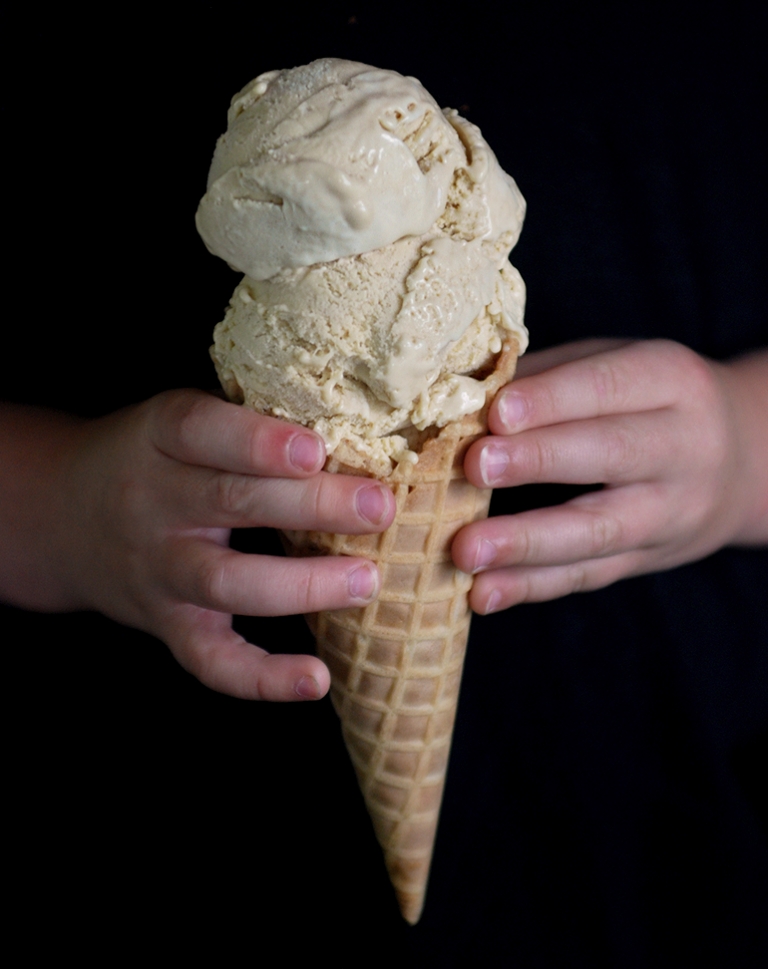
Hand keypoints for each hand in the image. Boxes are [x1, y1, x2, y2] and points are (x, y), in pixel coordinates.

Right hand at [1, 392, 394, 699]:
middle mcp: (152, 501)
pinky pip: (210, 659)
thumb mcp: (178, 420)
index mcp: (158, 436)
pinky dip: (262, 677)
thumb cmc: (152, 458)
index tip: (317, 448)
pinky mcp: (167, 622)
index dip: (257, 441)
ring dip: (303, 584)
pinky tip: (315, 680)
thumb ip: (245, 423)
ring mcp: (158, 568)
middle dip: (313, 506)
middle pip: (231, 501)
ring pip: (226, 581)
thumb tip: (358, 428)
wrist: (63, 516)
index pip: (200, 430)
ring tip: (367, 580)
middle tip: (379, 508)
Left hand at [452, 340, 767, 612]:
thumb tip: (459, 396)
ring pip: (597, 531)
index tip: (496, 412)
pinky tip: (482, 592)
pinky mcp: (645, 559)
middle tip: (476, 466)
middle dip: (540, 461)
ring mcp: (668, 513)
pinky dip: (531, 587)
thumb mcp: (615, 364)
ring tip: (466, 550)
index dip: (552, 400)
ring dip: (526, 543)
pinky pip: (587, 576)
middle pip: (611, 455)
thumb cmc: (646, 400)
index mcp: (670, 380)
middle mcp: (682, 447)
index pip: (608, 386)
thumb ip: (546, 376)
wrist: (739, 459)